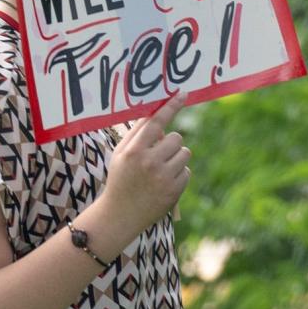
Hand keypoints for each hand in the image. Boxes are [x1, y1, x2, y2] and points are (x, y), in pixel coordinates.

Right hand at [97, 93, 190, 247]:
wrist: (120, 214)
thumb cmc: (120, 179)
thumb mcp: (120, 154)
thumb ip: (137, 134)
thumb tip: (155, 114)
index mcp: (134, 151)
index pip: (156, 122)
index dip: (171, 106)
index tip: (182, 94)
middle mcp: (149, 162)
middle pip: (176, 137)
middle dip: (170, 143)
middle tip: (158, 154)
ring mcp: (163, 177)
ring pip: (185, 153)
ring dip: (176, 158)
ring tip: (161, 170)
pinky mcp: (174, 191)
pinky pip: (187, 171)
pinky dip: (179, 175)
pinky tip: (164, 183)